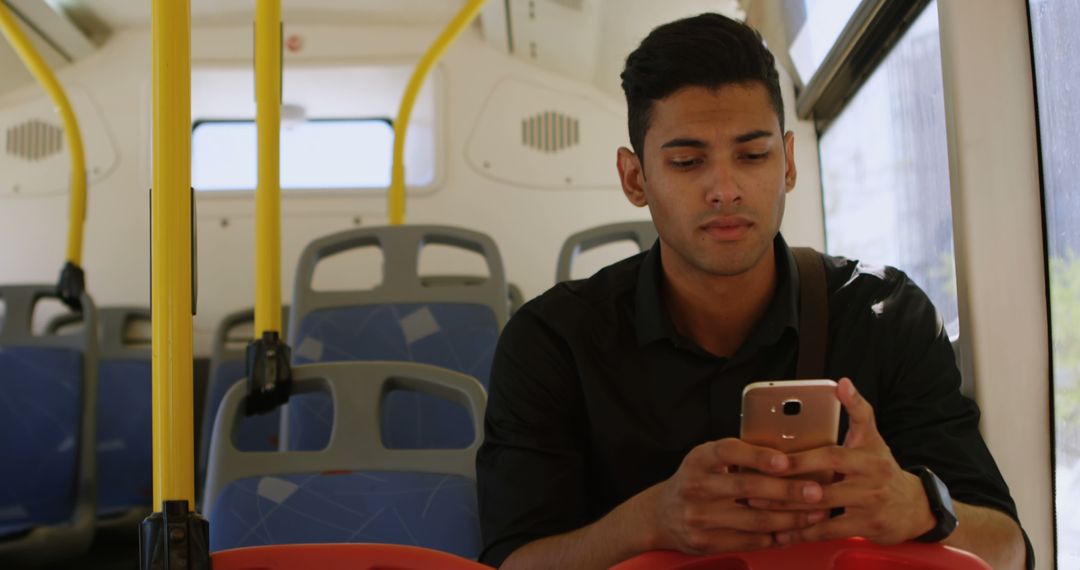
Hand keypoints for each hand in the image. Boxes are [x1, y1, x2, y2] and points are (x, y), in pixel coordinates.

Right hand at [646, 438, 828, 553]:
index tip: (785, 462)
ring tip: (816, 513)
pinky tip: (794, 531)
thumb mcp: (707, 459)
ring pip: (755, 519)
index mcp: (698, 459)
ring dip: (791, 518)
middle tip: (817, 491)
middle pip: (747, 488)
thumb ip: (739, 456)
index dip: (758, 456)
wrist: (661, 515)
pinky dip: (776, 537)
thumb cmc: (696, 480)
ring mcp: (699, 517)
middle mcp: (696, 487)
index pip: (728, 453)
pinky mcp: (706, 542)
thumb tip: (789, 456)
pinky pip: (750, 541)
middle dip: (788, 490)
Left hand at [772, 378, 935, 545]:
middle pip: (823, 486)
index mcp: (866, 456)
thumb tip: (843, 382)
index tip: (776, 461)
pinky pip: (829, 531)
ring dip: (789, 509)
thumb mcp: (872, 437)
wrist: (914, 506)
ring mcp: (868, 506)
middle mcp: (869, 482)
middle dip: (788, 487)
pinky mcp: (866, 528)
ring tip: (758, 506)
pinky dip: (804, 533)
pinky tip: (782, 532)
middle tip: (756, 486)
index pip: (831, 456)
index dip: (804, 459)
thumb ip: (857, 410)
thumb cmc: (881, 468)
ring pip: (822, 509)